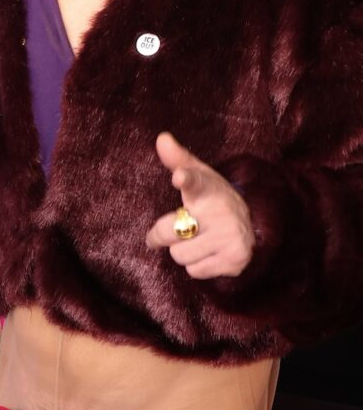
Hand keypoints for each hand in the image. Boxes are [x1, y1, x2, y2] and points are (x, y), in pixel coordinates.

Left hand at [145, 132, 253, 278]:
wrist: (248, 227)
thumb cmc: (212, 200)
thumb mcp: (198, 177)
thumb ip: (177, 160)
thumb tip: (161, 138)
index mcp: (208, 188)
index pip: (196, 181)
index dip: (185, 179)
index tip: (179, 177)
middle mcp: (222, 212)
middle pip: (168, 232)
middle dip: (166, 234)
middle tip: (180, 227)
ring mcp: (230, 237)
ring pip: (179, 256)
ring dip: (184, 251)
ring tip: (201, 240)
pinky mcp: (235, 260)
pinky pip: (195, 271)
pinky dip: (198, 266)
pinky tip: (212, 253)